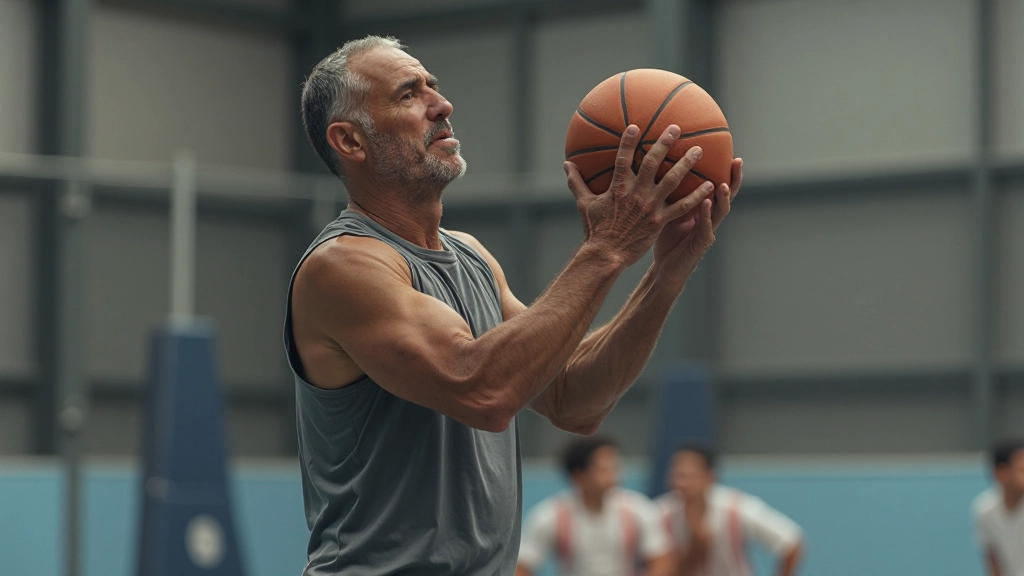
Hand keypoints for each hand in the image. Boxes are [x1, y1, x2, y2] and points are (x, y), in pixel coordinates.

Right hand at [565, 124, 714, 268]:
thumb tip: (566, 164)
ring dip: (685, 164)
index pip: (622, 159)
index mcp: (617, 188)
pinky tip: (709, 186)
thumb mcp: (584, 204)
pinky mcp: (660, 221)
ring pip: (671, 181)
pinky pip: (681, 207)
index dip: (629, 141)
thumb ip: (576, 182)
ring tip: (698, 150)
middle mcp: (635, 194)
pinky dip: (696, 196)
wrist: (606, 255)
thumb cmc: (595, 230)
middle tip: (676, 128)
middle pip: (652, 163)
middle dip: (664, 144)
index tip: (636, 126)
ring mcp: (649, 207)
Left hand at [652, 158, 742, 285]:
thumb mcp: (667, 208)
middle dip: (734, 179)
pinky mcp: (701, 244)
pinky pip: (706, 228)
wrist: (664, 268)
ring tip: (723, 184)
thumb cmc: (665, 236)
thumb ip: (669, 190)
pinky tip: (705, 203)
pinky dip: (706, 215)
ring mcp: (707, 230)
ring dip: (724, 197)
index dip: (725, 170)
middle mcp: (709, 217)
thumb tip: (657, 164)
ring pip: (721, 211)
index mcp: (703, 207)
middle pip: (727, 195)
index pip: (717, 185)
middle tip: (737, 161)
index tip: (730, 151)